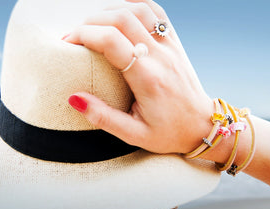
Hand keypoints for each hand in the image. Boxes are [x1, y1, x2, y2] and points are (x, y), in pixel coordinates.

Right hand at [64, 0, 214, 153]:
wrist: (202, 126)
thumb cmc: (169, 133)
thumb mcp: (134, 135)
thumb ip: (103, 117)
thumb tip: (75, 98)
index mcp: (148, 78)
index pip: (111, 41)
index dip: (83, 35)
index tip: (67, 43)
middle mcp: (160, 56)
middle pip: (121, 18)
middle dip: (91, 21)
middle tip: (76, 36)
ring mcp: (170, 46)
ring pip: (138, 8)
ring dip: (111, 10)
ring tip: (95, 25)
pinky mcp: (175, 43)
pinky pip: (157, 12)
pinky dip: (135, 5)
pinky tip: (121, 13)